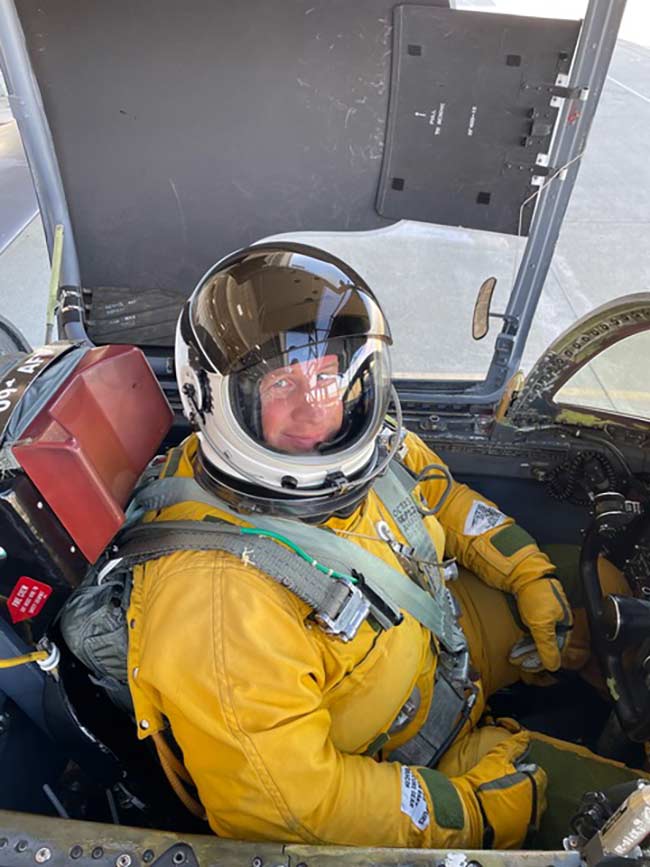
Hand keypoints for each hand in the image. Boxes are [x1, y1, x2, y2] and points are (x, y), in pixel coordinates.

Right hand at [453, 731, 546, 848]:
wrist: (466, 814)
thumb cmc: (480, 785)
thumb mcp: (496, 759)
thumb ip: (513, 746)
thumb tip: (525, 736)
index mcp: (533, 785)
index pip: (540, 774)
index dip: (528, 770)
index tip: (517, 770)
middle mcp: (536, 806)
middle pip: (540, 794)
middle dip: (530, 788)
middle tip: (510, 783)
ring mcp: (528, 824)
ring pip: (533, 811)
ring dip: (524, 805)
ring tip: (504, 799)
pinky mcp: (519, 839)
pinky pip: (524, 827)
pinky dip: (517, 821)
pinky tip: (501, 815)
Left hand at [510, 577, 572, 671]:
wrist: (522, 573)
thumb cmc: (536, 594)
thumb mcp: (542, 624)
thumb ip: (548, 646)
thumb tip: (554, 665)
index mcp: (564, 623)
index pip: (557, 649)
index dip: (543, 659)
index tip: (530, 666)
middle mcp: (556, 620)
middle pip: (546, 644)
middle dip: (532, 655)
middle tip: (518, 661)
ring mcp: (544, 615)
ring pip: (537, 638)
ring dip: (526, 648)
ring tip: (514, 655)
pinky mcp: (532, 610)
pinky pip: (530, 630)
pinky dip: (524, 639)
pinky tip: (517, 644)